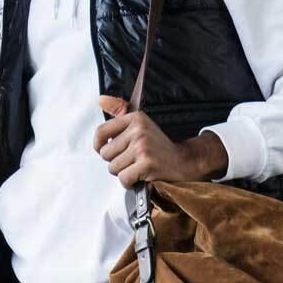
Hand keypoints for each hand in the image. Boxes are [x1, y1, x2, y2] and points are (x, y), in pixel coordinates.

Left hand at [93, 98, 226, 186]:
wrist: (184, 161)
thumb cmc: (159, 146)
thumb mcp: (140, 125)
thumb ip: (120, 112)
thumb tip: (101, 100)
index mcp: (135, 118)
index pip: (101, 131)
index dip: (98, 145)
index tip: (103, 149)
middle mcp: (138, 130)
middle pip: (105, 154)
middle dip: (116, 161)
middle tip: (132, 159)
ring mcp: (142, 147)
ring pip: (113, 167)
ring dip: (123, 172)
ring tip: (138, 166)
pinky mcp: (147, 164)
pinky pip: (123, 178)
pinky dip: (130, 182)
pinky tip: (140, 176)